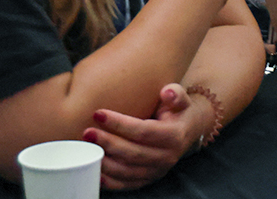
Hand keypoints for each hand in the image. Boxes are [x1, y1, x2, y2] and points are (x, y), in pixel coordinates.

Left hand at [85, 84, 203, 190]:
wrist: (189, 130)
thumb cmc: (179, 111)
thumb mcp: (182, 98)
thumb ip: (175, 93)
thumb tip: (166, 92)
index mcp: (174, 136)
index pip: (143, 131)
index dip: (119, 124)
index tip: (98, 114)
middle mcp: (166, 157)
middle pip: (132, 153)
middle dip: (107, 143)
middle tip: (87, 132)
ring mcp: (157, 171)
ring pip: (126, 171)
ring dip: (104, 161)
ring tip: (87, 148)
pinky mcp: (148, 179)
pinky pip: (126, 184)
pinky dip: (109, 180)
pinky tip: (95, 170)